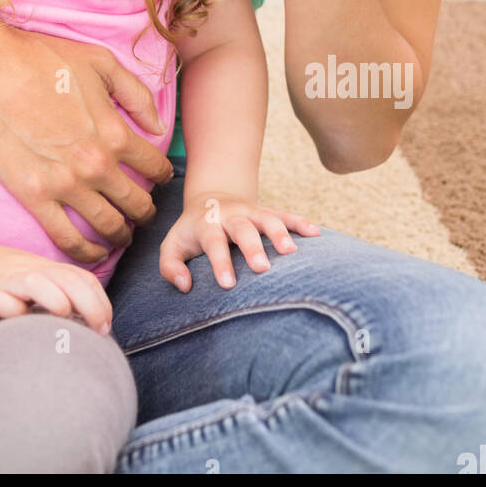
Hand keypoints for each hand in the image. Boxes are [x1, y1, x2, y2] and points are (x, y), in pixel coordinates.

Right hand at [0, 16, 174, 264]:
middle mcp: (96, 164)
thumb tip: (157, 127)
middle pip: (137, 204)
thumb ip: (136, 95)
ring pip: (108, 227)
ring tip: (122, 235)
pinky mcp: (34, 197)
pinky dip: (86, 254)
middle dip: (146, 213)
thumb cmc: (41, 58)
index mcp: (115, 132)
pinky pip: (68, 239)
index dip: (162, 175)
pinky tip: (93, 253)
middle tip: (143, 214)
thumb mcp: (100, 62)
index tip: (158, 179)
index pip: (155, 167)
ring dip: (121, 235)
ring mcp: (65, 185)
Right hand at [0, 231, 113, 333]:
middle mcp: (26, 271)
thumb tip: (82, 320)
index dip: (101, 300)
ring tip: (66, 317)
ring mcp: (3, 282)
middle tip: (100, 330)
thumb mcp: (24, 276)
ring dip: (57, 300)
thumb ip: (51, 290)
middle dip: (91, 304)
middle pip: (67, 279)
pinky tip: (18, 319)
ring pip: (37, 283)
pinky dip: (11, 309)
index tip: (106, 326)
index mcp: (41, 268)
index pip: (81, 278)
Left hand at [159, 190, 320, 290]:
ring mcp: (251, 211)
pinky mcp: (266, 211)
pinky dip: (300, 222)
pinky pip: (285, 214)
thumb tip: (184, 285)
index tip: (228, 284)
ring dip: (280, 232)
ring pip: (267, 218)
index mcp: (206, 224)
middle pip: (243, 228)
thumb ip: (170, 267)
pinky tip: (316, 234)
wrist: (209, 201)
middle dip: (253, 247)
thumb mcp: (172, 246)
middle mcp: (230, 215)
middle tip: (263, 268)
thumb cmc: (191, 234)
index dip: (220, 262)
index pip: (213, 243)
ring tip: (292, 252)